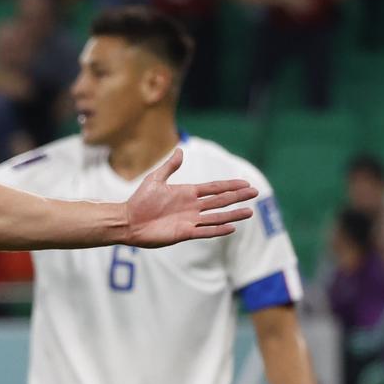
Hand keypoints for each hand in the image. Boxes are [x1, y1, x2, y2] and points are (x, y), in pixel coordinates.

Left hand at [125, 150, 257, 246]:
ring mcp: (190, 220)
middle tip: (255, 192)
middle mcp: (192, 206)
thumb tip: (180, 150)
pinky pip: (204, 231)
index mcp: (187, 193)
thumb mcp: (155, 180)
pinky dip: (217, 229)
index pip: (213, 188)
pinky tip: (231, 227)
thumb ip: (169, 167)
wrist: (128, 221)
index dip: (229, 185)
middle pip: (220, 200)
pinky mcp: (184, 232)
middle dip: (237, 197)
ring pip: (216, 217)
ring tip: (250, 212)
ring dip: (233, 214)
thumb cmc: (139, 201)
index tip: (244, 183)